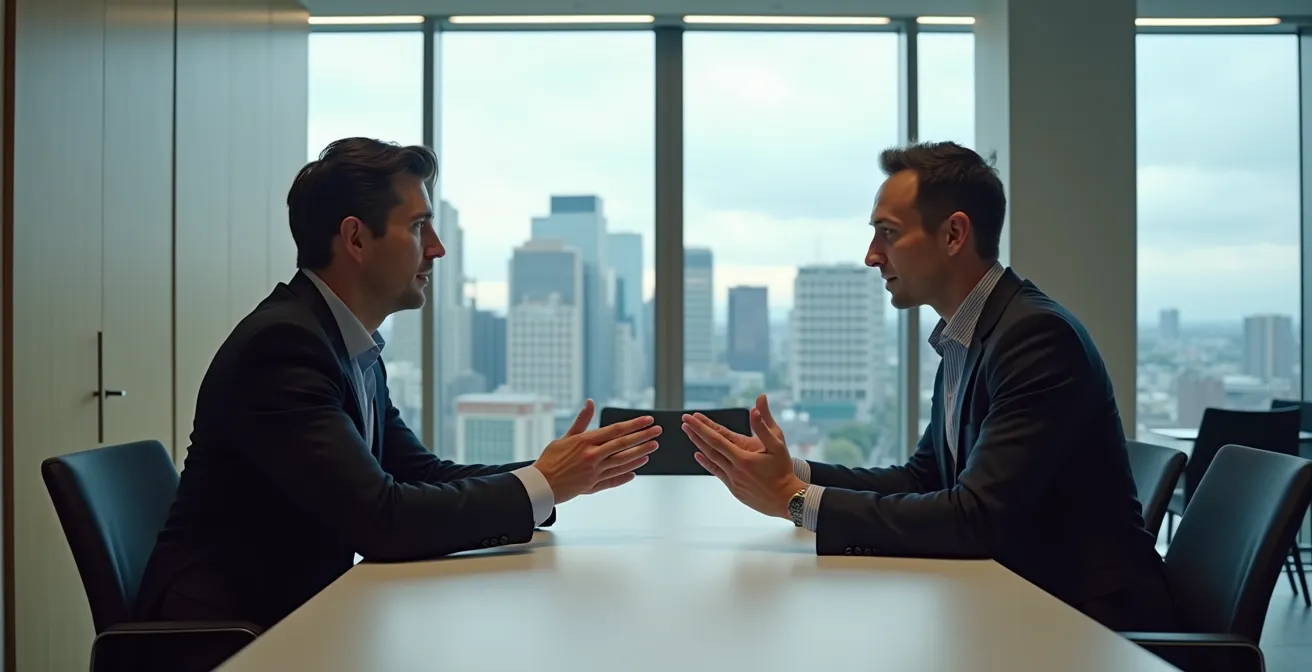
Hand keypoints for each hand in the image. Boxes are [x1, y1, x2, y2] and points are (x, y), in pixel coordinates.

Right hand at [534, 399, 660, 504]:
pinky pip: (614, 480)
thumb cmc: (551, 458)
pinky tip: (636, 471)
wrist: (540, 484)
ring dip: (639, 454)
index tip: (648, 420)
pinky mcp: (593, 486)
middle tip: (658, 432)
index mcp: (585, 441)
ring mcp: (594, 472)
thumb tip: (590, 402)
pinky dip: (625, 475)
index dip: (634, 424)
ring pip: (622, 462)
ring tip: (652, 448)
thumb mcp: (565, 437)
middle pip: (623, 445)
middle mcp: (592, 456)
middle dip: (643, 437)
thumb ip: (582, 420)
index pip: (616, 430)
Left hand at [682, 396, 804, 519]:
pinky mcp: (734, 489)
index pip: (717, 438)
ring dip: (699, 445)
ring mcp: (733, 481)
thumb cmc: (784, 470)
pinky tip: (699, 455)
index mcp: (743, 458)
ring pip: (711, 460)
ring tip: (689, 433)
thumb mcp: (778, 444)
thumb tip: (754, 408)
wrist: (787, 499)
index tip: (690, 417)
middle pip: (709, 448)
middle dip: (695, 433)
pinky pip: (716, 472)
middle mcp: (734, 470)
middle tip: (684, 422)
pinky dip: (707, 463)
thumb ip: (763, 426)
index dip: (702, 427)